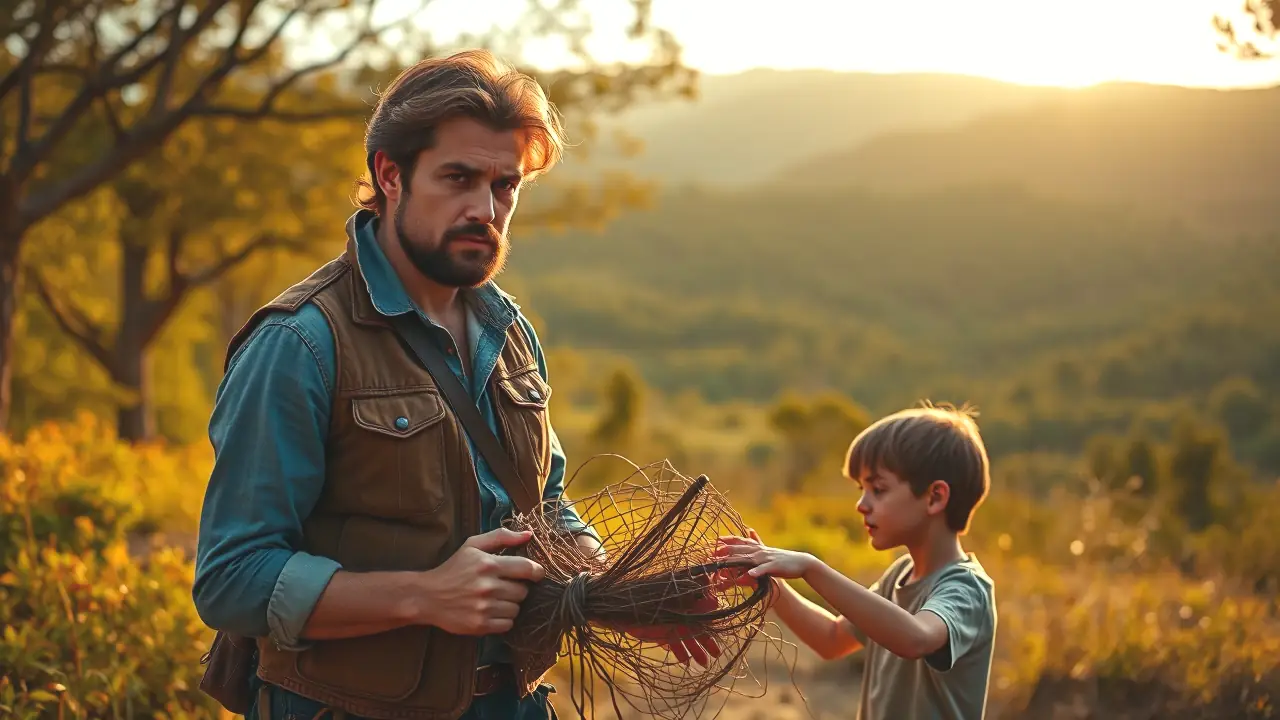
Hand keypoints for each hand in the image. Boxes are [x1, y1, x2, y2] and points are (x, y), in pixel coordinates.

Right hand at [418, 528, 544, 635]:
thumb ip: (501, 537)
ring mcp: (484, 608)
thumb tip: (529, 535)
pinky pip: (507, 624)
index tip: (535, 574)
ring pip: (516, 609)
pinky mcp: (480, 625)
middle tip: (504, 587)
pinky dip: (503, 620)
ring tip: (496, 600)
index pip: (527, 569)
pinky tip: (491, 612)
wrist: (428, 596)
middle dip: (517, 589)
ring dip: (510, 605)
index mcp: (488, 564)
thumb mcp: (473, 546)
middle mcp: (488, 586)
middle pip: (523, 591)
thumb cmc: (453, 569)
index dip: (536, 572)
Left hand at [617, 590, 722, 667]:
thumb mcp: (669, 593)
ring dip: (695, 651)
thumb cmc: (644, 595)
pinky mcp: (662, 633)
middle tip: (717, 654)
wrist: (619, 606)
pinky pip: (673, 644)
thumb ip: (691, 598)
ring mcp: (671, 622)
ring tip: (704, 665)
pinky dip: (679, 652)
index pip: (703, 611)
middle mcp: (680, 611)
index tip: (719, 631)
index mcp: (684, 599)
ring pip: (686, 638)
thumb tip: (714, 602)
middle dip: (707, 641)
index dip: (711, 621)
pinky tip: (685, 662)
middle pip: (697, 627)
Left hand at [715, 528, 818, 581]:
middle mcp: (760, 551)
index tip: (713, 541)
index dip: (727, 540)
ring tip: (725, 563)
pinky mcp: (775, 566)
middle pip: (740, 549)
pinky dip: (757, 571)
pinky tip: (750, 574)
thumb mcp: (767, 550)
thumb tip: (749, 529)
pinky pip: (764, 569)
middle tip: (712, 552)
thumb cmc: (782, 558)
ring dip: (737, 560)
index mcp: (757, 548)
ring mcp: (767, 558)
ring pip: (749, 558)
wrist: (801, 562)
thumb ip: (757, 541)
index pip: (739, 541)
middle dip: (726, 550)